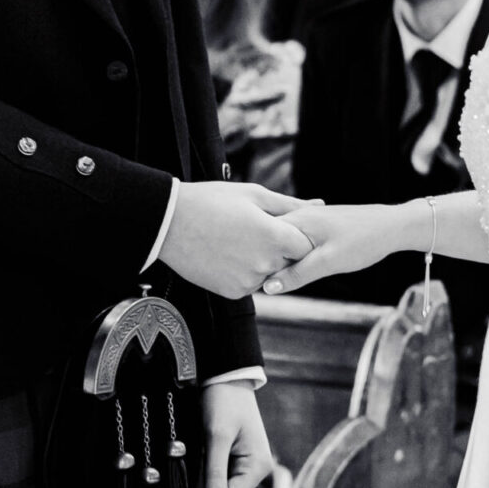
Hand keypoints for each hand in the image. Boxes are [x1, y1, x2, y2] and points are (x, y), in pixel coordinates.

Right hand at [159, 181, 313, 298]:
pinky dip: (244, 272)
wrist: (169, 224)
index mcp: (274, 237)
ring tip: (237, 240)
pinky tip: (227, 253)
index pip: (305, 246)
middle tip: (254, 232)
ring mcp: (248, 281)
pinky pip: (250, 284)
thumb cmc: (211, 201)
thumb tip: (319, 204)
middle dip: (280, 249)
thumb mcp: (253, 195)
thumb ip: (290, 205)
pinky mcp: (233, 292)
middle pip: (288, 262)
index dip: (296, 236)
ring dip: (262, 262)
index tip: (281, 227)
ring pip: (269, 275)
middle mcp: (265, 264)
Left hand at [202, 381, 275, 487]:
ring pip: (222, 486)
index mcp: (258, 467)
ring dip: (211, 471)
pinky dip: (213, 464)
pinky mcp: (241, 460)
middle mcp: (258, 470)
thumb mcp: (216, 436)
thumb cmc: (224, 402)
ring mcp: (250, 465)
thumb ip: (215, 471)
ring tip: (211, 446)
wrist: (227, 379)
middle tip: (208, 452)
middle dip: (211, 479)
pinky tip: (213, 446)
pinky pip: (223, 475)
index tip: (205, 465)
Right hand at [261, 203, 404, 294]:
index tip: (255, 280)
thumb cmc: (363, 241)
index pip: (262, 240)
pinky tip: (297, 267)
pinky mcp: (316, 226)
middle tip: (265, 281)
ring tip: (281, 278)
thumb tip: (268, 288)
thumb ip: (297, 275)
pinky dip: (291, 255)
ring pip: (281, 243)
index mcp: (296, 221)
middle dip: (265, 261)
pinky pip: (294, 242)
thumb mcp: (328, 263)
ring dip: (279, 260)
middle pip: (269, 241)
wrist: (392, 227)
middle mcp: (298, 216)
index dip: (256, 261)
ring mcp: (307, 220)